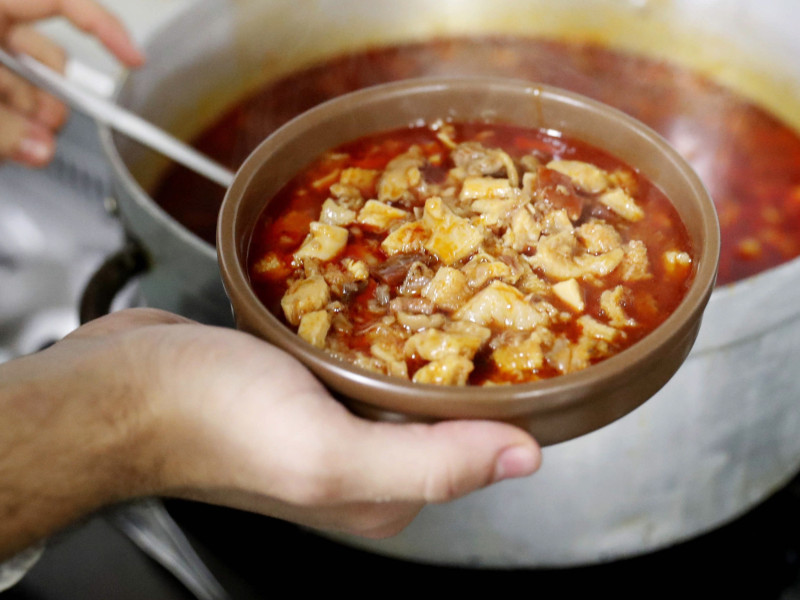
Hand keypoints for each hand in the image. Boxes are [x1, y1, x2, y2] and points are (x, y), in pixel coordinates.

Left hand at [0, 0, 142, 165]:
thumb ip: (4, 127)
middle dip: (56, 101)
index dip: (105, 27)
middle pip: (48, 57)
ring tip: (23, 143)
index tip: (133, 60)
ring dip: (34, 116)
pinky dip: (14, 118)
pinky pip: (8, 92)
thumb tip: (40, 148)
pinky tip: (6, 138)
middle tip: (50, 132)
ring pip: (28, 81)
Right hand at [0, 309, 540, 558]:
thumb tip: (525, 459)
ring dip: (426, 324)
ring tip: (456, 267)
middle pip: (441, 403)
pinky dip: (381, 314)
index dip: (507, 394)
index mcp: (384, 492)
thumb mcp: (326, 454)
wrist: (121, 385)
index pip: (474, 444)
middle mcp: (365, 457)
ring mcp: (333, 412)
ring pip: (402, 367)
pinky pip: (361, 343)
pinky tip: (391, 277)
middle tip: (497, 283)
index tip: (533, 335)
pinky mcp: (305, 375)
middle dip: (472, 351)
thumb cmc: (211, 422)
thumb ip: (430, 463)